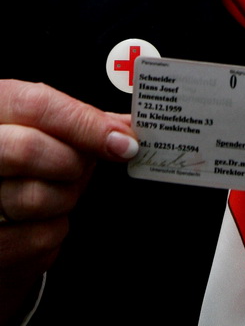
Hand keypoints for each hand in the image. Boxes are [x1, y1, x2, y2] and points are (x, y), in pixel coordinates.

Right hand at [0, 80, 137, 322]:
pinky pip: (37, 240)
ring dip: (65, 199)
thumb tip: (129, 128)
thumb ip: (82, 121)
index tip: (124, 144)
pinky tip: (43, 220)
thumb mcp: (44, 125)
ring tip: (56, 191)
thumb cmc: (23, 160)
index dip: (86, 125)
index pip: (38, 106)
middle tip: (83, 169)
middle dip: (72, 164)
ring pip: (36, 197)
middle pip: (30, 150)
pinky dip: (54, 232)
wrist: (0, 210)